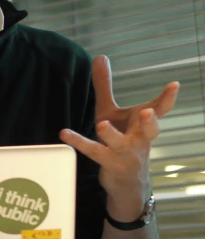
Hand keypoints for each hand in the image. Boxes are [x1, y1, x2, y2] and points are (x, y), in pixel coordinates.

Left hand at [60, 55, 179, 218]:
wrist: (126, 182)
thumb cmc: (120, 141)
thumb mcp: (110, 112)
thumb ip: (105, 86)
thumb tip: (101, 56)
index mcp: (143, 125)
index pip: (160, 110)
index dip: (167, 98)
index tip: (174, 85)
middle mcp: (139, 139)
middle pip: (150, 131)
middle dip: (150, 122)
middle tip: (149, 111)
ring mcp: (126, 154)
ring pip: (122, 144)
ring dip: (113, 135)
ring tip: (102, 124)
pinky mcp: (110, 164)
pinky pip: (94, 152)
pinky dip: (79, 142)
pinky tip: (65, 133)